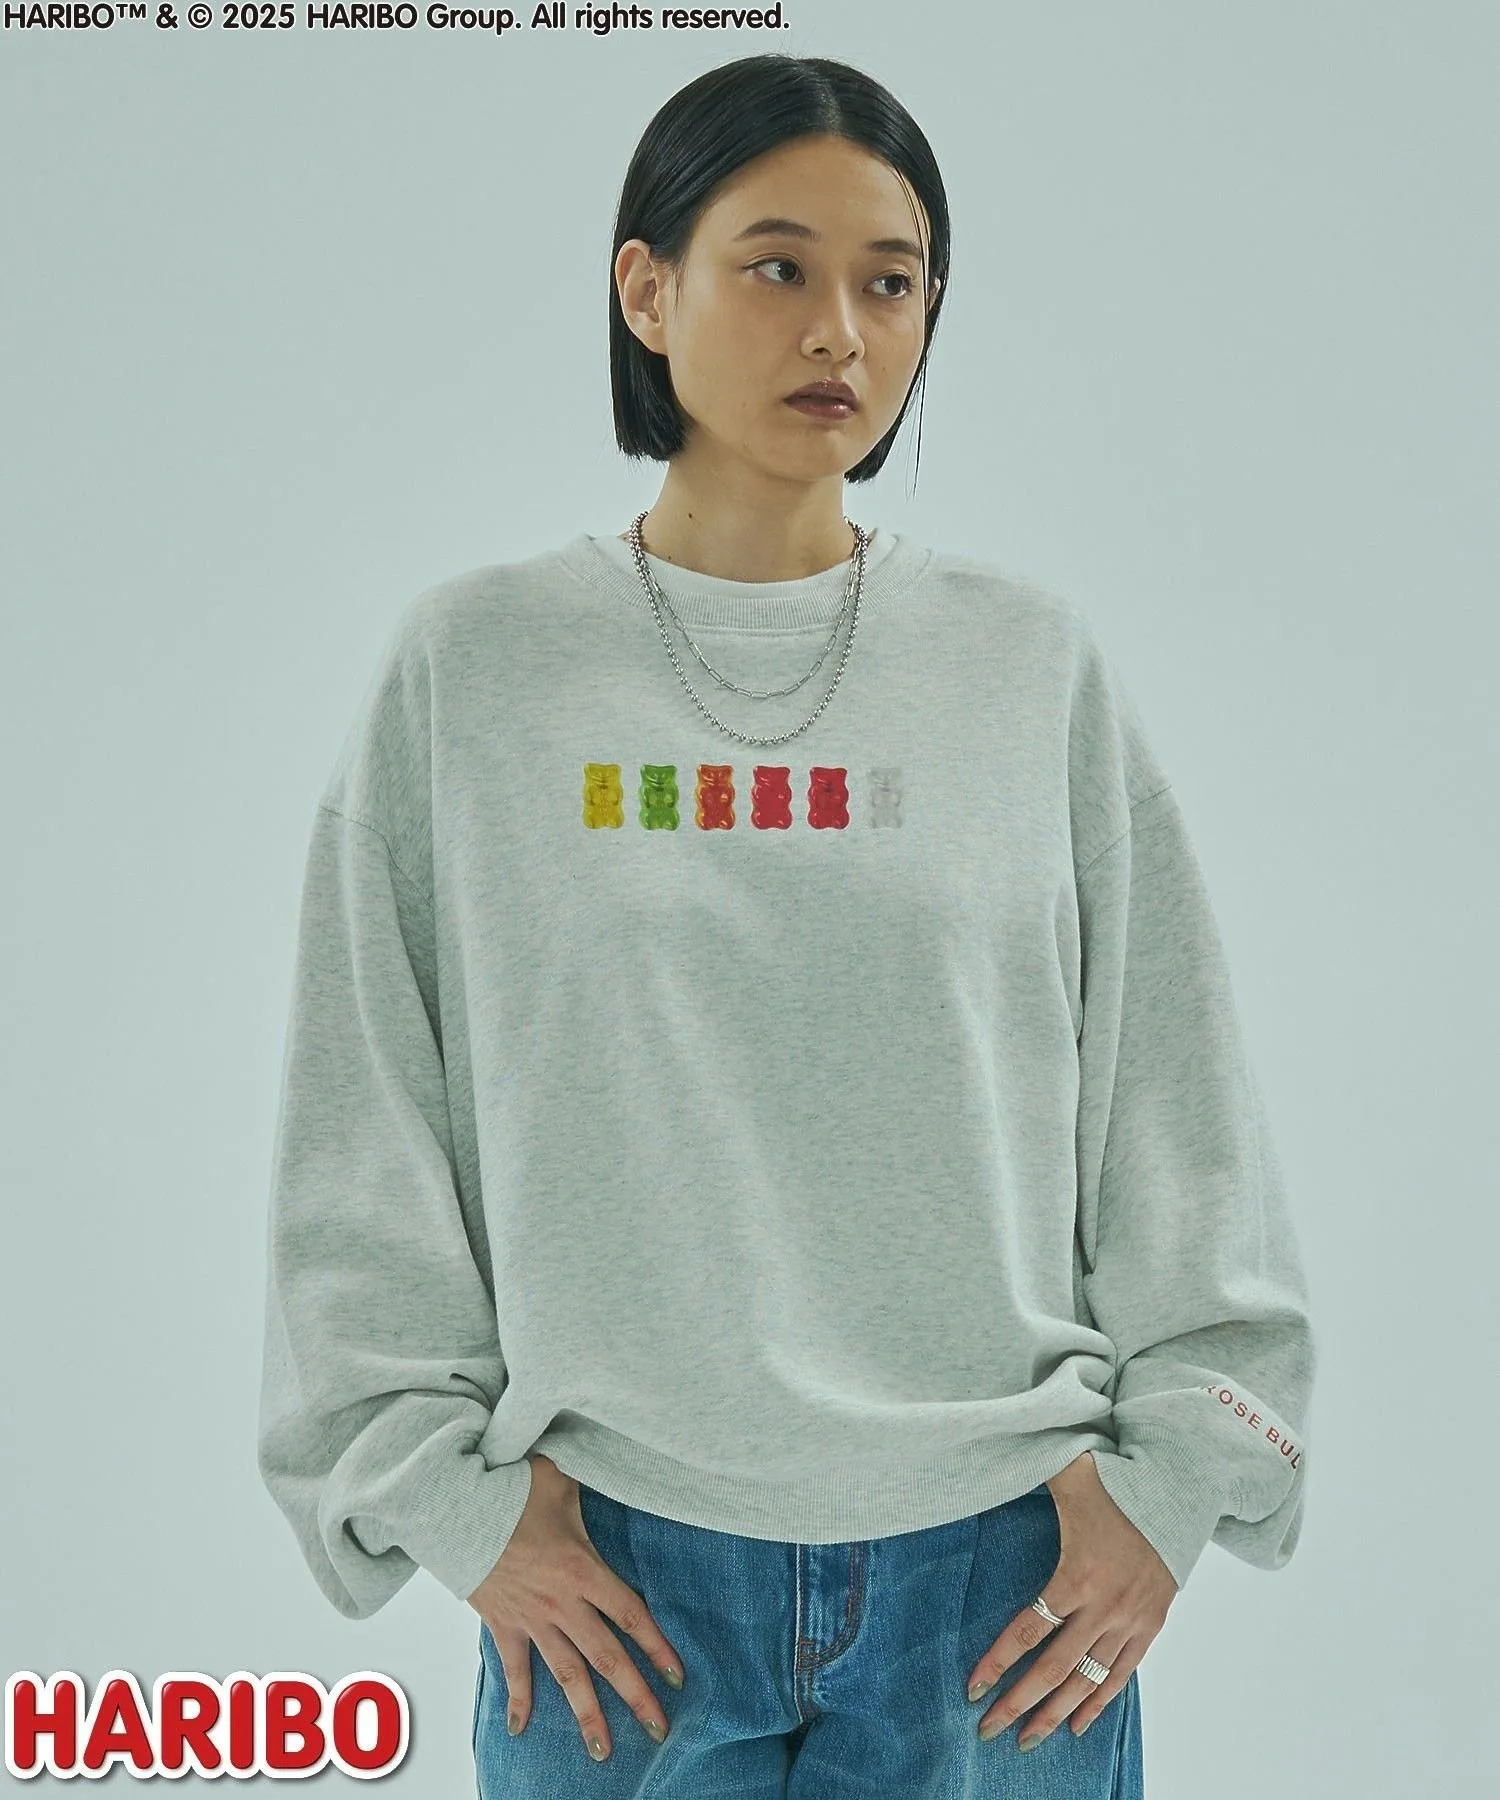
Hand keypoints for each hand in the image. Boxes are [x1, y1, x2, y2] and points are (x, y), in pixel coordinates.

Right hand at [466, 1453, 685, 1762]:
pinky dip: (518, 1700)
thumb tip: (610, 1460)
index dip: (657, 1646)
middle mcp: (562, 1604)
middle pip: (607, 1657)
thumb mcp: (560, 1477)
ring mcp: (531, 1619)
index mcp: (583, 1570)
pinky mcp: (502, 1624)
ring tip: (604, 1751)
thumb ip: (589, 1480)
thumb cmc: (508, 1488)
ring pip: (567, 1675)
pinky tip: (520, 1731)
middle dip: (635, 1695)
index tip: (678, 1675)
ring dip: (586, 1714)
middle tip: (659, 1728)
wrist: (453, 1509)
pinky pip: (514, 1669)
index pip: (631, 1614)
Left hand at [966, 1451, 1178, 1749]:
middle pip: (1053, 1669)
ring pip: (1087, 1680)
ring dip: (1056, 1713)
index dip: (997, 1662)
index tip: (972, 1687)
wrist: (1180, 1487)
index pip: (1028, 1631)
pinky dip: (1099, 1702)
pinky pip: (1121, 1674)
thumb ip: (1026, 1469)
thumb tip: (987, 1455)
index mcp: (1078, 1574)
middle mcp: (1105, 1606)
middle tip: (989, 1730)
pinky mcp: (1151, 1623)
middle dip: (1018, 1703)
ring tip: (1027, 1739)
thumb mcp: (1066, 1473)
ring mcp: (1130, 1619)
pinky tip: (1077, 1725)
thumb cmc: (1114, 1478)